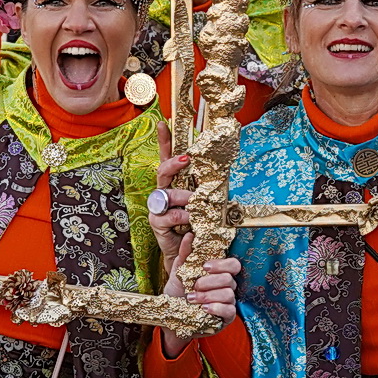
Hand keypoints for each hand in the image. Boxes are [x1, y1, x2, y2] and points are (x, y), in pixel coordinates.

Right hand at [148, 121, 193, 258]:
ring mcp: (157, 207)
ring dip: (185, 198)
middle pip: (162, 171)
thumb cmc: (196, 224)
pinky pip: (171, 215)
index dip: (164, 141)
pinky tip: (190, 224)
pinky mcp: (156, 223)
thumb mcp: (204, 203)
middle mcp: (162, 192)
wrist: (187, 254)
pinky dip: (184, 218)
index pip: (166, 158)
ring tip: (196, 205)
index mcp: (174, 183)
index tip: (163, 123)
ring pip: (167, 194)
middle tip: (187, 160)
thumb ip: (206, 187)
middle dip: (174, 164)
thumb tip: (221, 168)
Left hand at [160, 233, 239, 356]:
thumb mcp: (179, 272)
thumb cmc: (176, 294)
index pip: (233, 264)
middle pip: (229, 278)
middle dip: (209, 281)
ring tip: (192, 299)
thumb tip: (190, 235)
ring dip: (208, 296)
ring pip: (229, 294)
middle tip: (195, 285)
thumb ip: (186, 254)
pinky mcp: (227, 317)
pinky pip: (230, 310)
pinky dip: (216, 308)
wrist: (170, 316)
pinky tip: (204, 308)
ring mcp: (228, 302)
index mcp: (218, 273)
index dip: (221, 264)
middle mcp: (226, 286)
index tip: (205, 267)